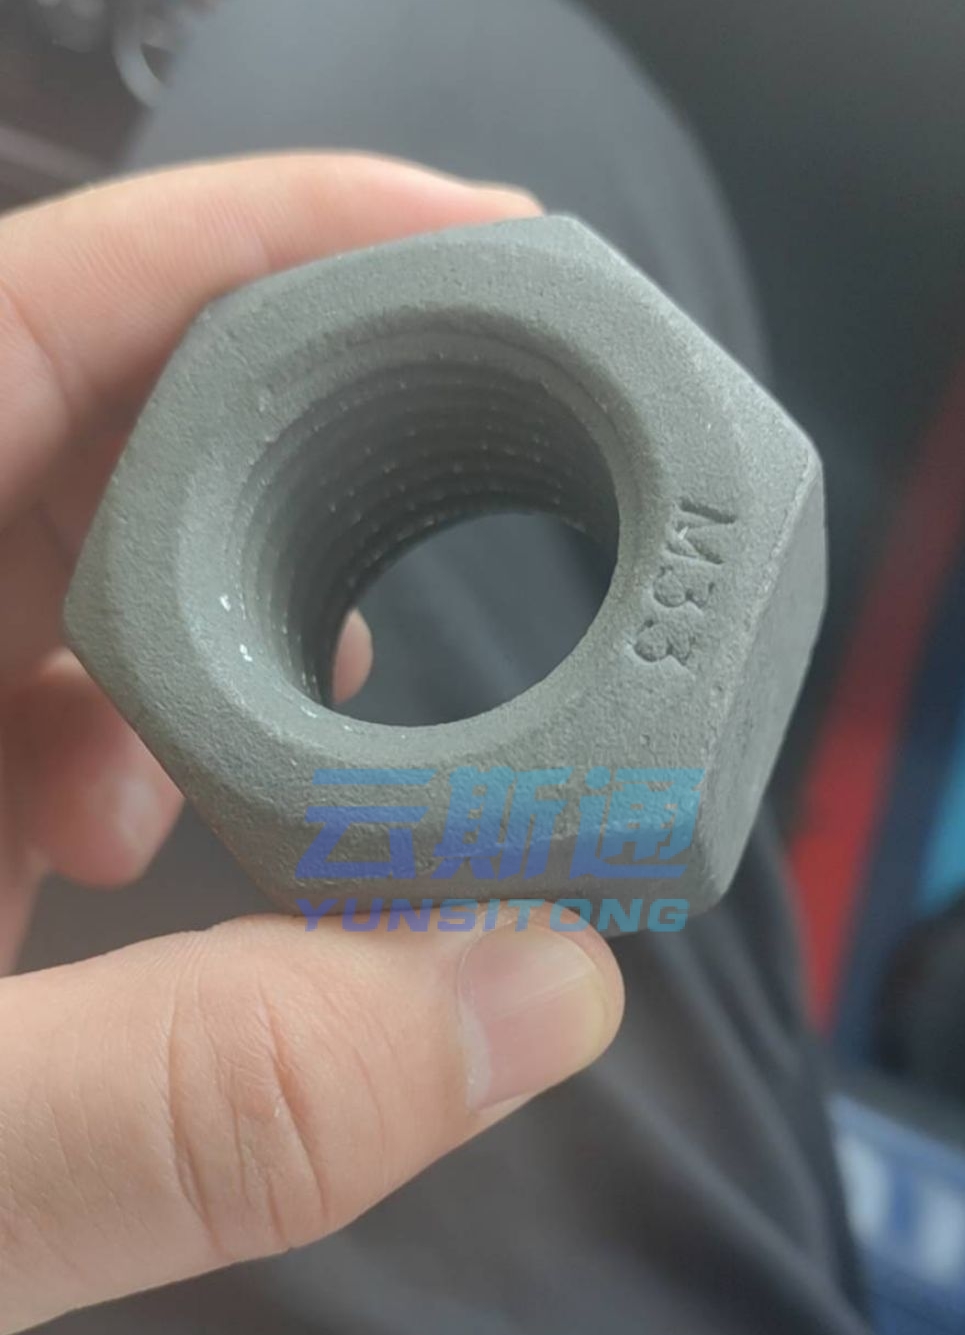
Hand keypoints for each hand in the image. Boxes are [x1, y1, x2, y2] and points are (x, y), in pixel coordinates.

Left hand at [0, 155, 622, 1334]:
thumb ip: (203, 1102)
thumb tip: (544, 999)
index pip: (32, 306)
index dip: (267, 233)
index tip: (491, 246)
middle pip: (68, 420)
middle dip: (283, 464)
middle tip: (453, 549)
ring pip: (35, 560)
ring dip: (199, 620)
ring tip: (286, 750)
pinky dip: (102, 733)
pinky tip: (131, 843)